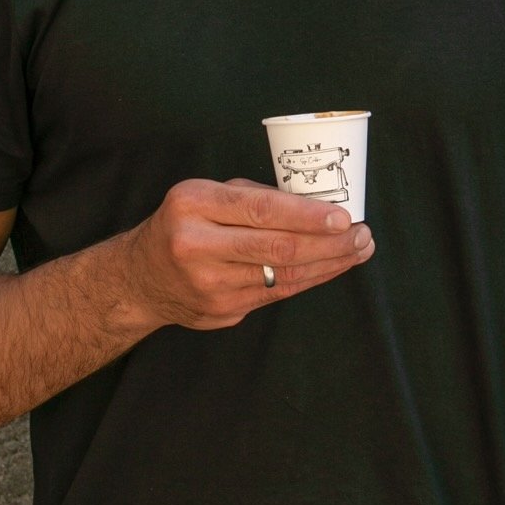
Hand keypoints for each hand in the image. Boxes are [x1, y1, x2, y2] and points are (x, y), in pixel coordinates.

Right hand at [120, 177, 371, 332]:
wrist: (141, 279)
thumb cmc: (185, 224)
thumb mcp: (206, 195)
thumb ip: (254, 197)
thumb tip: (317, 204)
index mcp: (193, 204)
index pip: (262, 209)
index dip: (307, 216)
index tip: (343, 217)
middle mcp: (196, 245)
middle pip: (278, 247)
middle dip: (329, 243)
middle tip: (362, 236)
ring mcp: (208, 284)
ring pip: (282, 275)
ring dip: (328, 264)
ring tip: (358, 250)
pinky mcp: (221, 310)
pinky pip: (276, 294)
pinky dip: (309, 279)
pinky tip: (331, 267)